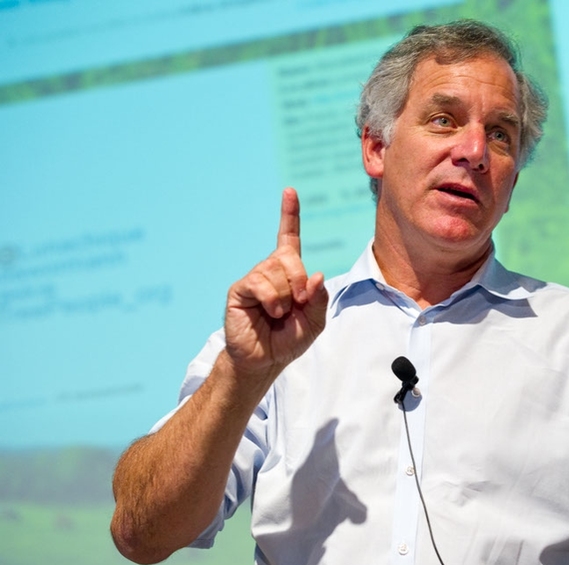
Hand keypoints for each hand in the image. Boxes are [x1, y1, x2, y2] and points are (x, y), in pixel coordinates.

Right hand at [224, 188, 327, 375]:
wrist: (265, 360)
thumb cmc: (288, 339)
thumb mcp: (315, 321)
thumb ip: (319, 299)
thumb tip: (316, 275)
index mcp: (289, 273)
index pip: (289, 237)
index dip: (289, 214)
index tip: (290, 191)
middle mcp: (270, 270)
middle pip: (290, 258)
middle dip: (300, 282)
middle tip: (297, 304)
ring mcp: (254, 278)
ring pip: (277, 272)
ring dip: (286, 298)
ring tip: (279, 314)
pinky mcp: (240, 289)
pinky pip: (261, 283)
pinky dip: (273, 300)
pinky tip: (270, 313)